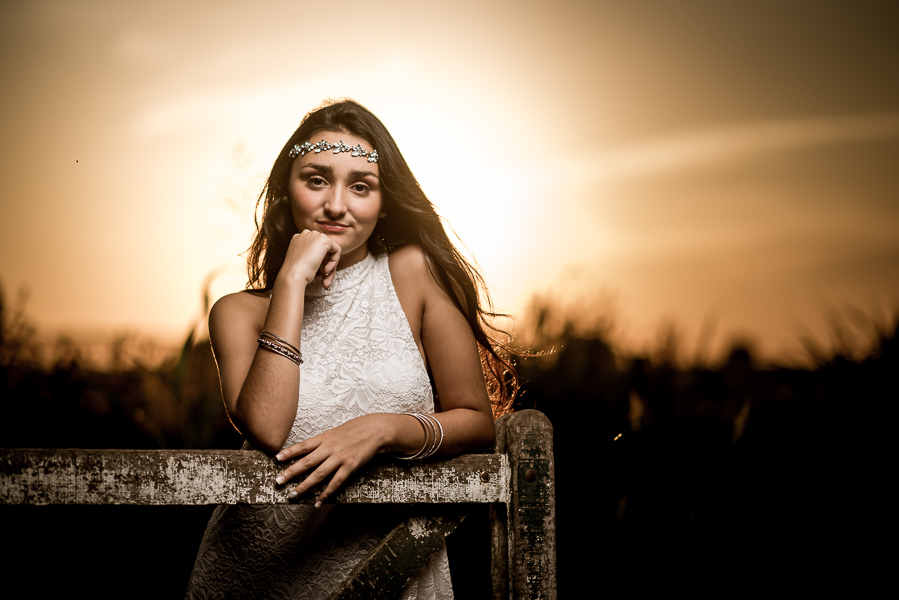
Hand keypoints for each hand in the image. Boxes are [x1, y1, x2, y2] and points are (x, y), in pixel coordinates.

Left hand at [274, 414, 389, 505]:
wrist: (375, 430)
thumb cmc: (355, 430)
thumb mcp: (336, 432)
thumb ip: (322, 441)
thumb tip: (307, 450)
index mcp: (325, 437)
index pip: (303, 446)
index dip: (289, 452)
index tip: (276, 459)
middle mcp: (330, 447)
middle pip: (307, 462)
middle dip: (291, 472)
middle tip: (278, 481)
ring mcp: (340, 457)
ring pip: (318, 474)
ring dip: (305, 486)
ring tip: (293, 494)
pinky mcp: (350, 466)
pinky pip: (336, 482)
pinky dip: (326, 493)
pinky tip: (319, 501)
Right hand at [280, 230, 340, 288]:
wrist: (293, 274)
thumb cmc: (296, 273)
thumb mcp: (302, 262)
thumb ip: (311, 257)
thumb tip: (324, 262)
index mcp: (298, 239)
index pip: (315, 248)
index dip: (319, 262)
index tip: (318, 274)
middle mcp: (306, 234)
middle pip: (324, 249)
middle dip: (326, 265)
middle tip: (324, 279)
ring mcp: (314, 235)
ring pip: (331, 251)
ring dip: (330, 267)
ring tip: (325, 279)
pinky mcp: (324, 239)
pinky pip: (337, 250)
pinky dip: (334, 262)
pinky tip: (326, 271)